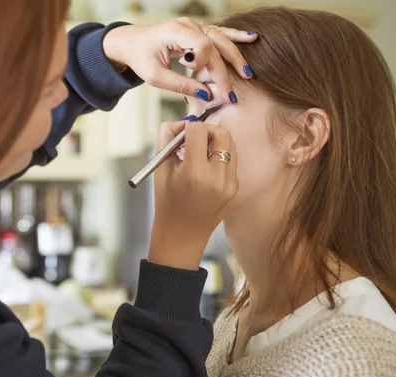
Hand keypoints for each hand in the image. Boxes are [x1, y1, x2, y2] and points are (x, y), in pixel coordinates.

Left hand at [103, 18, 256, 102]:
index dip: (204, 63)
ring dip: (235, 56)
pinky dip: (235, 37)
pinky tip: (250, 38)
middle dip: (226, 70)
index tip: (198, 77)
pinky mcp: (197, 31)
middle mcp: (188, 25)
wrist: (131, 42)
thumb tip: (206, 95)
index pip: (202, 45)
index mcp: (176, 31)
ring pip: (221, 39)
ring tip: (247, 73)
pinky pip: (219, 33)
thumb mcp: (155, 76)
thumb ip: (180, 85)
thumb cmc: (140, 57)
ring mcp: (194, 26)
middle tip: (232, 93)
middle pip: (216, 45)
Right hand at [148, 120, 238, 269]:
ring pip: (230, 145)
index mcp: (194, 173)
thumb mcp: (160, 168)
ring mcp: (229, 184)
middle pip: (222, 133)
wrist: (181, 235)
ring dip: (215, 142)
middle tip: (194, 139)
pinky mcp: (235, 188)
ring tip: (199, 154)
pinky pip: (231, 161)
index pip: (198, 131)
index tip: (180, 136)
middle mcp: (216, 177)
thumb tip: (181, 122)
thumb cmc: (167, 202)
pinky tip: (205, 171)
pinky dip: (219, 158)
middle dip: (207, 130)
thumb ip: (167, 138)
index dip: (187, 128)